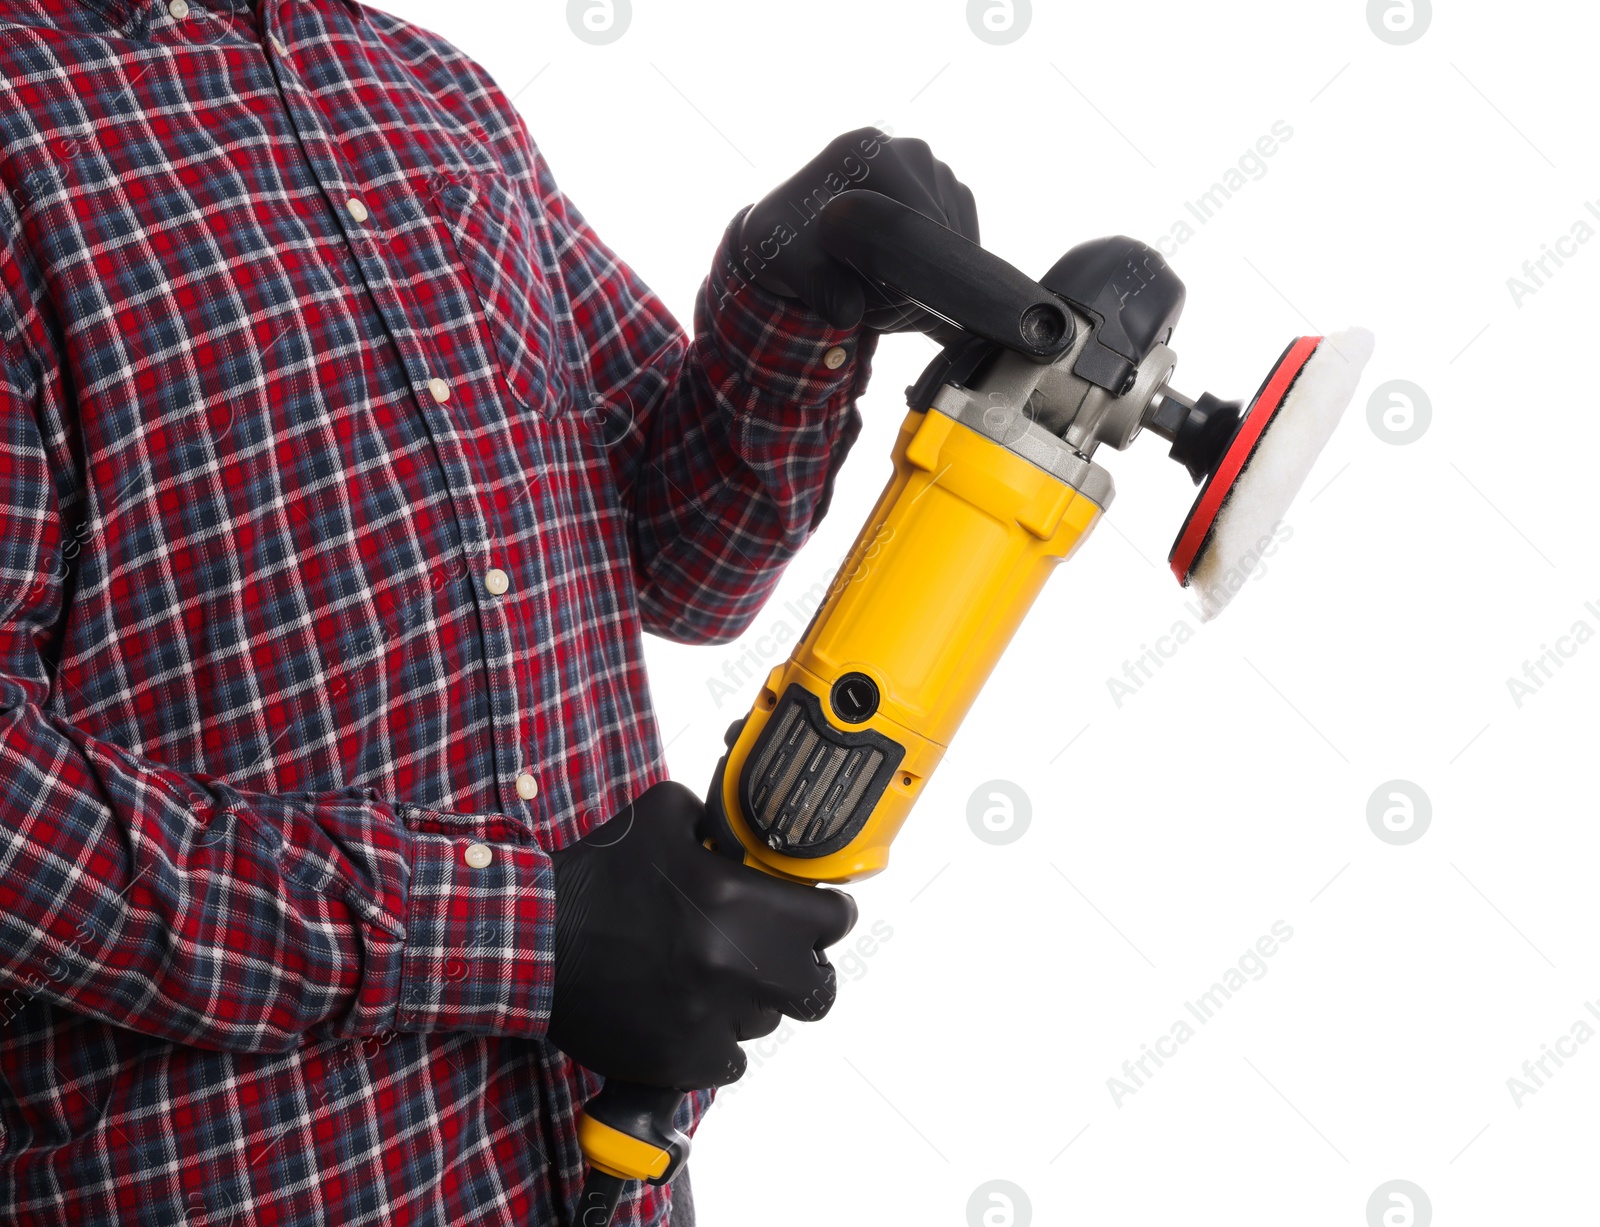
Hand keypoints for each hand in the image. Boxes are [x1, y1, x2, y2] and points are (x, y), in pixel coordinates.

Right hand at [548, 781, 857, 1089]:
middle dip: (801, 964)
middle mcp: (734, 963)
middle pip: (816, 984)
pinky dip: (717, 1040)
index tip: (814, 913)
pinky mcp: (684, 1059)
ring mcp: (711, 1017)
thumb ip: (720, 817)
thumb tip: (753, 831)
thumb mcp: (663, 813)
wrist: (532, 942)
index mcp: (737, 899)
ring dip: (752, 1000)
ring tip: (712, 976)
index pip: (833, 919)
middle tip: (776, 953)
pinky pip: (731, 1060)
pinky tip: (691, 1012)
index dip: (827, 913)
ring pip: (769, 1020)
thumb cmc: (599, 876)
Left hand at [738, 126, 978, 332]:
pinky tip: (897, 288)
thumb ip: (814, 284)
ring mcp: (937, 172)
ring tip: (876, 301)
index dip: (902, 274)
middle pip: (938, 235)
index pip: (911, 221)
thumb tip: (847, 312)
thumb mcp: (784, 259)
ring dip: (925, 289)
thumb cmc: (785, 238)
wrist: (796, 234)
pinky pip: (962, 251)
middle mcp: (909, 150)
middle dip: (912, 287)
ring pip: (955, 248)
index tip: (876, 307)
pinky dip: (936, 281)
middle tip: (872, 314)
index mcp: (867, 150)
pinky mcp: (954, 197)